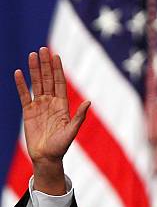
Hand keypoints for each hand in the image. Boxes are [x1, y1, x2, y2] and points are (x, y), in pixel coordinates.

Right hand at [14, 47, 89, 193]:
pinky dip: (21, 84)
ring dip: (34, 70)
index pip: (59, 83)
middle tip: (42, 49)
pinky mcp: (28, 112)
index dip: (57, 69)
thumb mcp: (72, 131)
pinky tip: (18, 73)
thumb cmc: (61, 146)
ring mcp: (39, 106)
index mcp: (62, 105)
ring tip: (31, 55)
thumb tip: (88, 102)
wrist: (46, 158)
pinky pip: (24, 95)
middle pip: (47, 80)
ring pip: (36, 84)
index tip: (55, 55)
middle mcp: (51, 103)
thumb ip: (79, 116)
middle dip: (45, 64)